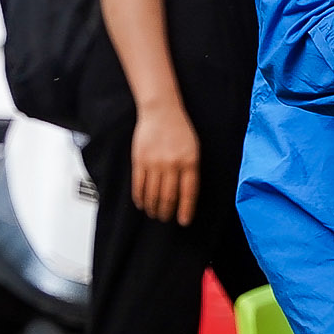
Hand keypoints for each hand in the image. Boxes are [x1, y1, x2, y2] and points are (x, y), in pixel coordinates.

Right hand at [131, 100, 200, 225]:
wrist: (161, 112)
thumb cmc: (180, 131)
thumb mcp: (194, 150)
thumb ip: (191, 171)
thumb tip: (186, 196)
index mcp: (190, 162)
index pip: (188, 193)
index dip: (185, 210)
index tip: (183, 221)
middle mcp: (172, 164)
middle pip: (168, 196)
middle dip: (167, 212)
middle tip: (166, 219)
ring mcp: (154, 163)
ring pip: (152, 194)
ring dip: (153, 208)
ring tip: (154, 214)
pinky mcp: (139, 160)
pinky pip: (138, 184)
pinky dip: (139, 198)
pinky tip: (141, 204)